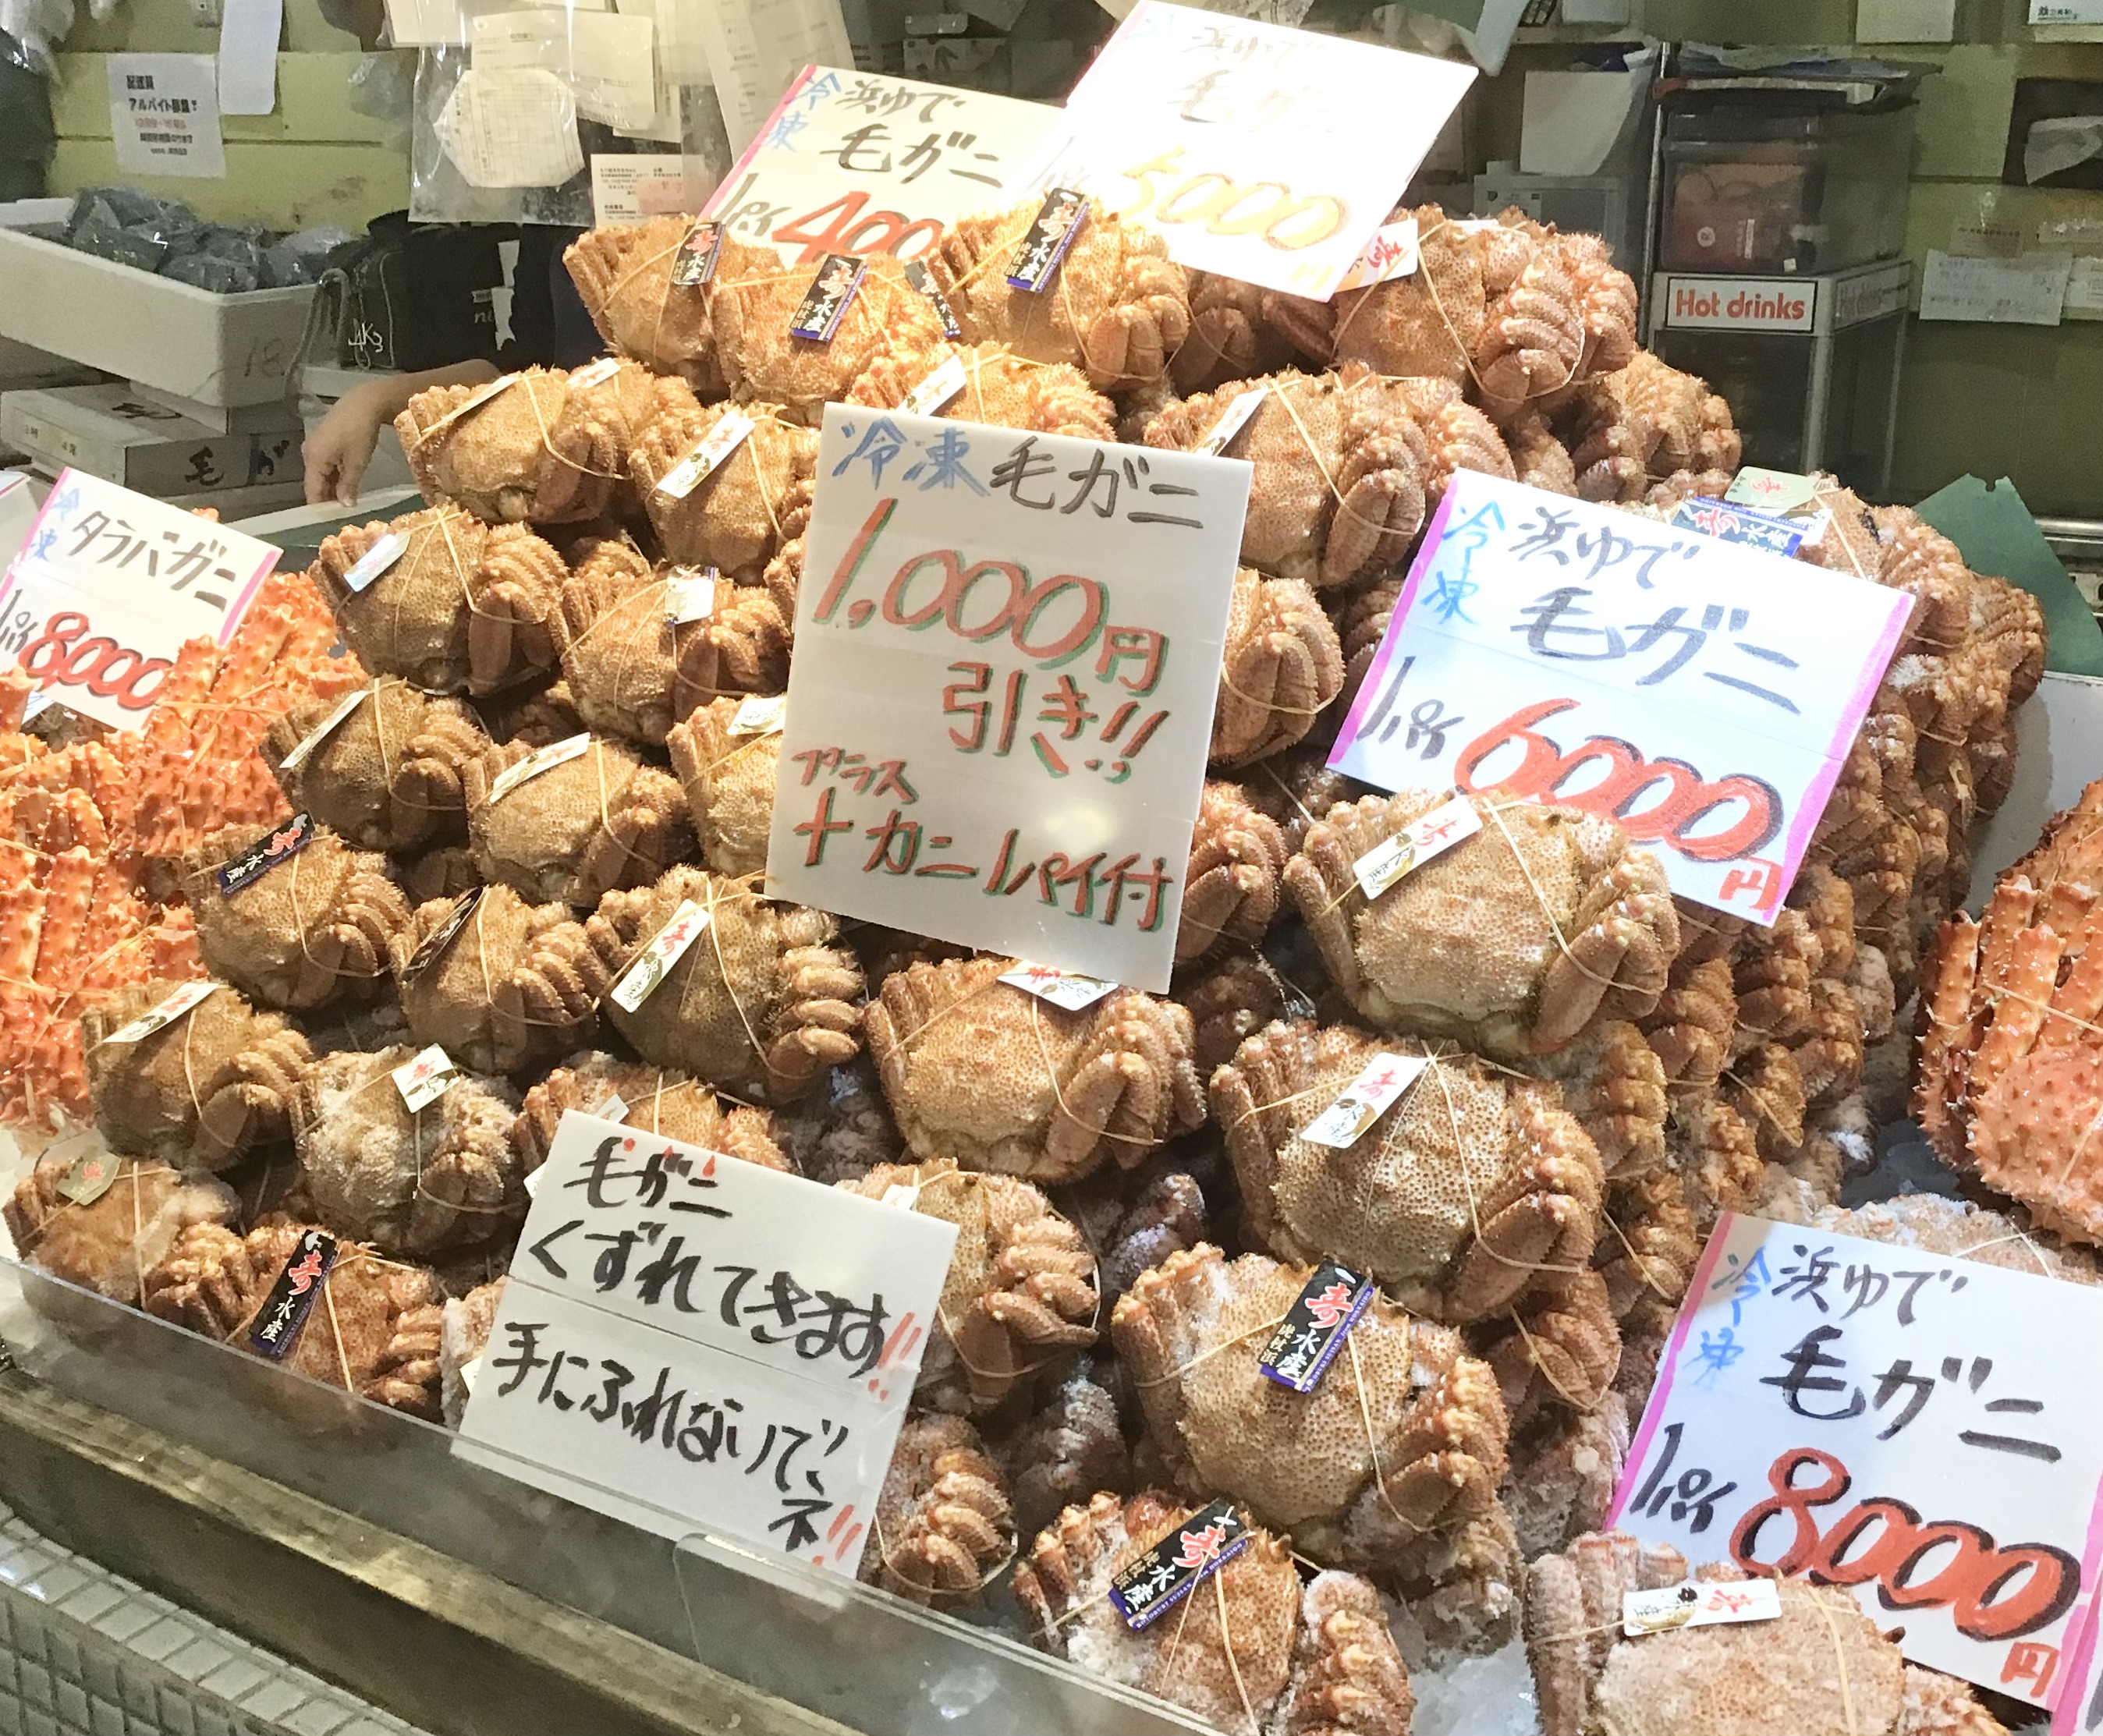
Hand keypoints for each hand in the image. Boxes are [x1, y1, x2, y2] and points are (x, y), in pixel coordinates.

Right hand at [303, 380, 390, 506]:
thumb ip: (348, 485)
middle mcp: (309, 454)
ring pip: (320, 476)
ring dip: (332, 489)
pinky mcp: (323, 443)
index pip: (312, 491)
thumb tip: (344, 506)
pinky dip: (334, 477)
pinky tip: (346, 487)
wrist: (363, 403)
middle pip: (314, 484)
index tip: (330, 523)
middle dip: (327, 500)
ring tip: (345, 505)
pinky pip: (325, 466)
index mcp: (313, 459)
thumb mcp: (357, 462)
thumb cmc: (360, 432)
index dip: (320, 508)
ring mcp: (314, 448)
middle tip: (341, 517)